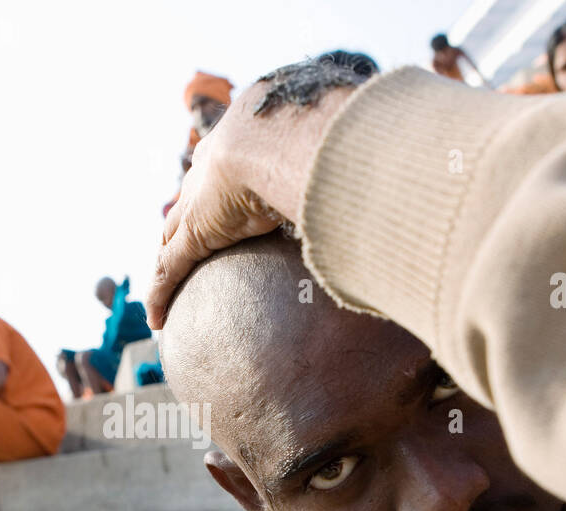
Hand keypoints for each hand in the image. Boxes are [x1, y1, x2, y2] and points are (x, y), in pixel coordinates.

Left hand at [147, 80, 357, 328]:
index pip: (233, 169)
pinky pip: (169, 270)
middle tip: (190, 237)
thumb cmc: (329, 138)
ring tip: (166, 284)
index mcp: (249, 140)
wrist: (292, 136)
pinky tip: (155, 320)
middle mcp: (216, 167)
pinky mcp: (195, 231)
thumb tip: (410, 195)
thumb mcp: (348, 153)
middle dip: (187, 218)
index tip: (233, 199)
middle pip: (193, 200)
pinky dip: (161, 293)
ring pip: (174, 236)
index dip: (228, 186)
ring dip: (168, 257)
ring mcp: (202, 201)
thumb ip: (368, 175)